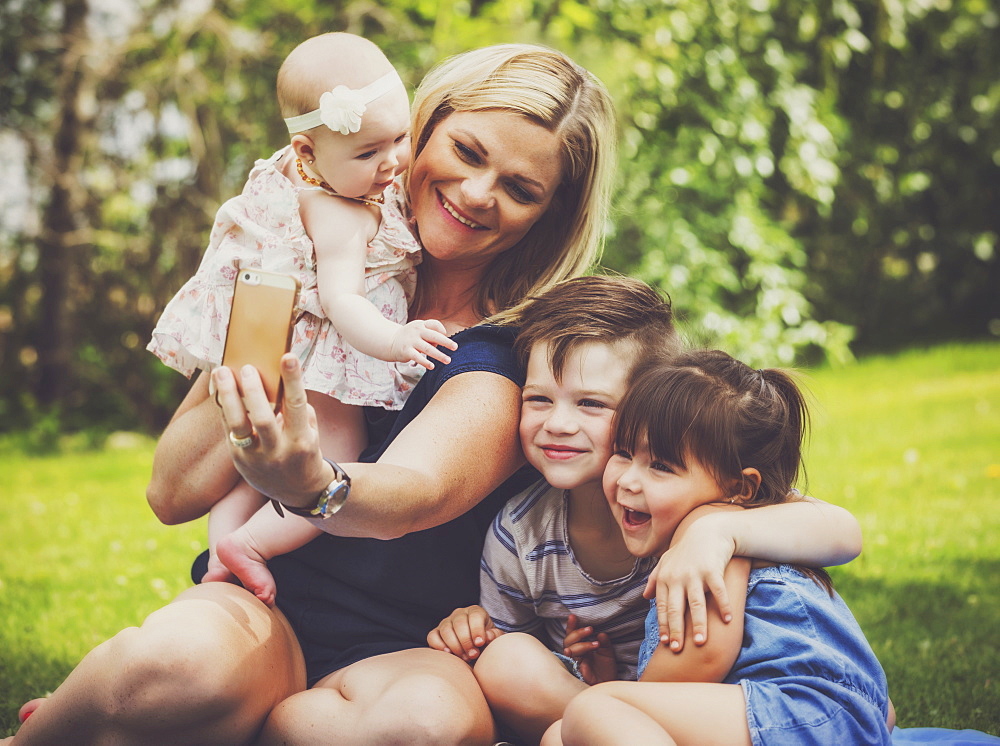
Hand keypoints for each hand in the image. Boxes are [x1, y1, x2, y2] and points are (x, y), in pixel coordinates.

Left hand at [212, 355, 331, 508]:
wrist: (299, 491)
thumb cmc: (306, 451)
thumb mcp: (310, 431)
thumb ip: (297, 410)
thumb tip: (279, 380)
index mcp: (302, 441)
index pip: (297, 405)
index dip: (292, 380)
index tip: (288, 356)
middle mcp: (279, 451)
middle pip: (263, 418)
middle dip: (253, 390)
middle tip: (246, 367)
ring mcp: (257, 458)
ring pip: (238, 426)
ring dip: (228, 396)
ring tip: (221, 373)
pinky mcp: (240, 461)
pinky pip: (229, 431)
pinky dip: (223, 408)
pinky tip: (219, 390)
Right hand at [389, 319, 457, 368]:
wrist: (390, 342)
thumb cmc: (410, 337)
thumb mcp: (419, 332)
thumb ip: (430, 336)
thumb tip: (442, 344)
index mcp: (421, 325)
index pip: (434, 324)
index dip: (442, 330)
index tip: (445, 336)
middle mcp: (416, 331)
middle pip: (434, 335)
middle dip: (446, 341)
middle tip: (455, 347)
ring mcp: (411, 341)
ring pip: (428, 348)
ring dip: (439, 355)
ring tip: (448, 360)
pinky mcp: (406, 351)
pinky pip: (418, 357)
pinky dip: (425, 362)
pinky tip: (432, 367)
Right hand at [427, 605, 501, 661]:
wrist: (475, 649)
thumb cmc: (485, 642)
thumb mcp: (494, 638)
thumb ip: (494, 636)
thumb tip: (488, 636)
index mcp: (475, 611)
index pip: (475, 616)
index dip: (477, 630)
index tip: (480, 643)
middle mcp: (459, 614)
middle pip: (459, 623)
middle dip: (466, 641)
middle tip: (473, 654)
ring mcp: (446, 622)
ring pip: (446, 630)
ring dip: (455, 646)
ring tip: (464, 657)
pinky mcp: (435, 632)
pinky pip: (432, 636)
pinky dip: (439, 646)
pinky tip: (449, 654)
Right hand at [563, 613, 616, 684]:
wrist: (609, 685)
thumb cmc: (606, 669)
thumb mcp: (608, 653)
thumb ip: (604, 643)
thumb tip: (601, 634)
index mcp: (582, 646)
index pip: (573, 634)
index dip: (572, 625)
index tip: (573, 616)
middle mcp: (577, 653)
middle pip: (568, 640)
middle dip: (577, 633)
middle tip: (590, 629)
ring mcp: (576, 662)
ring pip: (570, 649)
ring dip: (581, 644)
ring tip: (595, 644)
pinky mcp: (578, 671)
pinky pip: (572, 663)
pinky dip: (575, 657)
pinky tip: (581, 656)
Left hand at [642, 513, 735, 652]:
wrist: (708, 531)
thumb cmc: (686, 550)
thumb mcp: (666, 562)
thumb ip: (654, 579)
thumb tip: (644, 597)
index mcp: (665, 578)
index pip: (662, 606)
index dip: (664, 625)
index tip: (666, 642)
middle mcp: (677, 577)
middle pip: (676, 608)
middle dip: (676, 630)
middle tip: (678, 650)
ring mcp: (695, 573)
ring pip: (696, 604)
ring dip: (699, 624)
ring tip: (701, 642)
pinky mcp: (713, 570)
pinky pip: (718, 591)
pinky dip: (723, 606)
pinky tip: (727, 620)